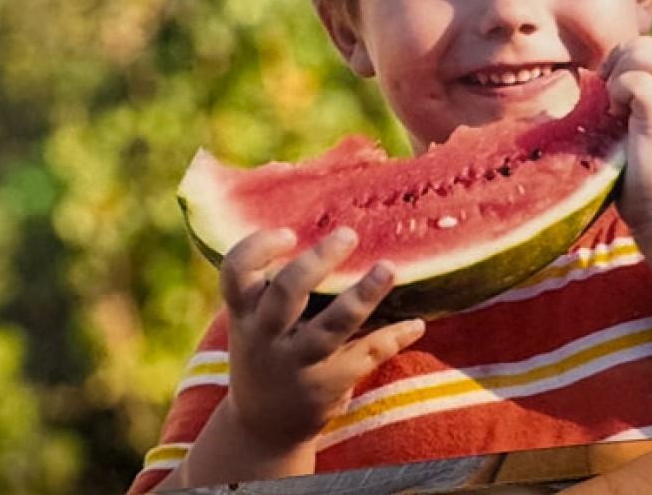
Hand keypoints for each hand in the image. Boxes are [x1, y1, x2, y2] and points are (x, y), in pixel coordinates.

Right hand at [219, 226, 425, 454]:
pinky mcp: (328, 385)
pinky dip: (393, 337)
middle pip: (287, 293)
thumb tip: (324, 223)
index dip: (258, 249)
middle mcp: (266, 337)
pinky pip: (365, 355)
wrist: (263, 427)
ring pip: (330, 327)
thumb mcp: (253, 320)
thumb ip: (273, 283)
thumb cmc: (265, 350)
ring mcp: (297, 363)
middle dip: (317, 262)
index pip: (235, 273)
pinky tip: (416, 323)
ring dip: (362, 297)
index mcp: (244, 313)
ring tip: (388, 269)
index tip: (288, 233)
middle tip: (348, 235)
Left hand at [600, 36, 651, 240]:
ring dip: (627, 69)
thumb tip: (604, 82)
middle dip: (630, 54)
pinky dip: (622, 88)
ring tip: (613, 99)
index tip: (618, 79)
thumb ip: (643, 106)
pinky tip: (614, 114)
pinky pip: (644, 83)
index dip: (643, 52)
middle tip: (608, 86)